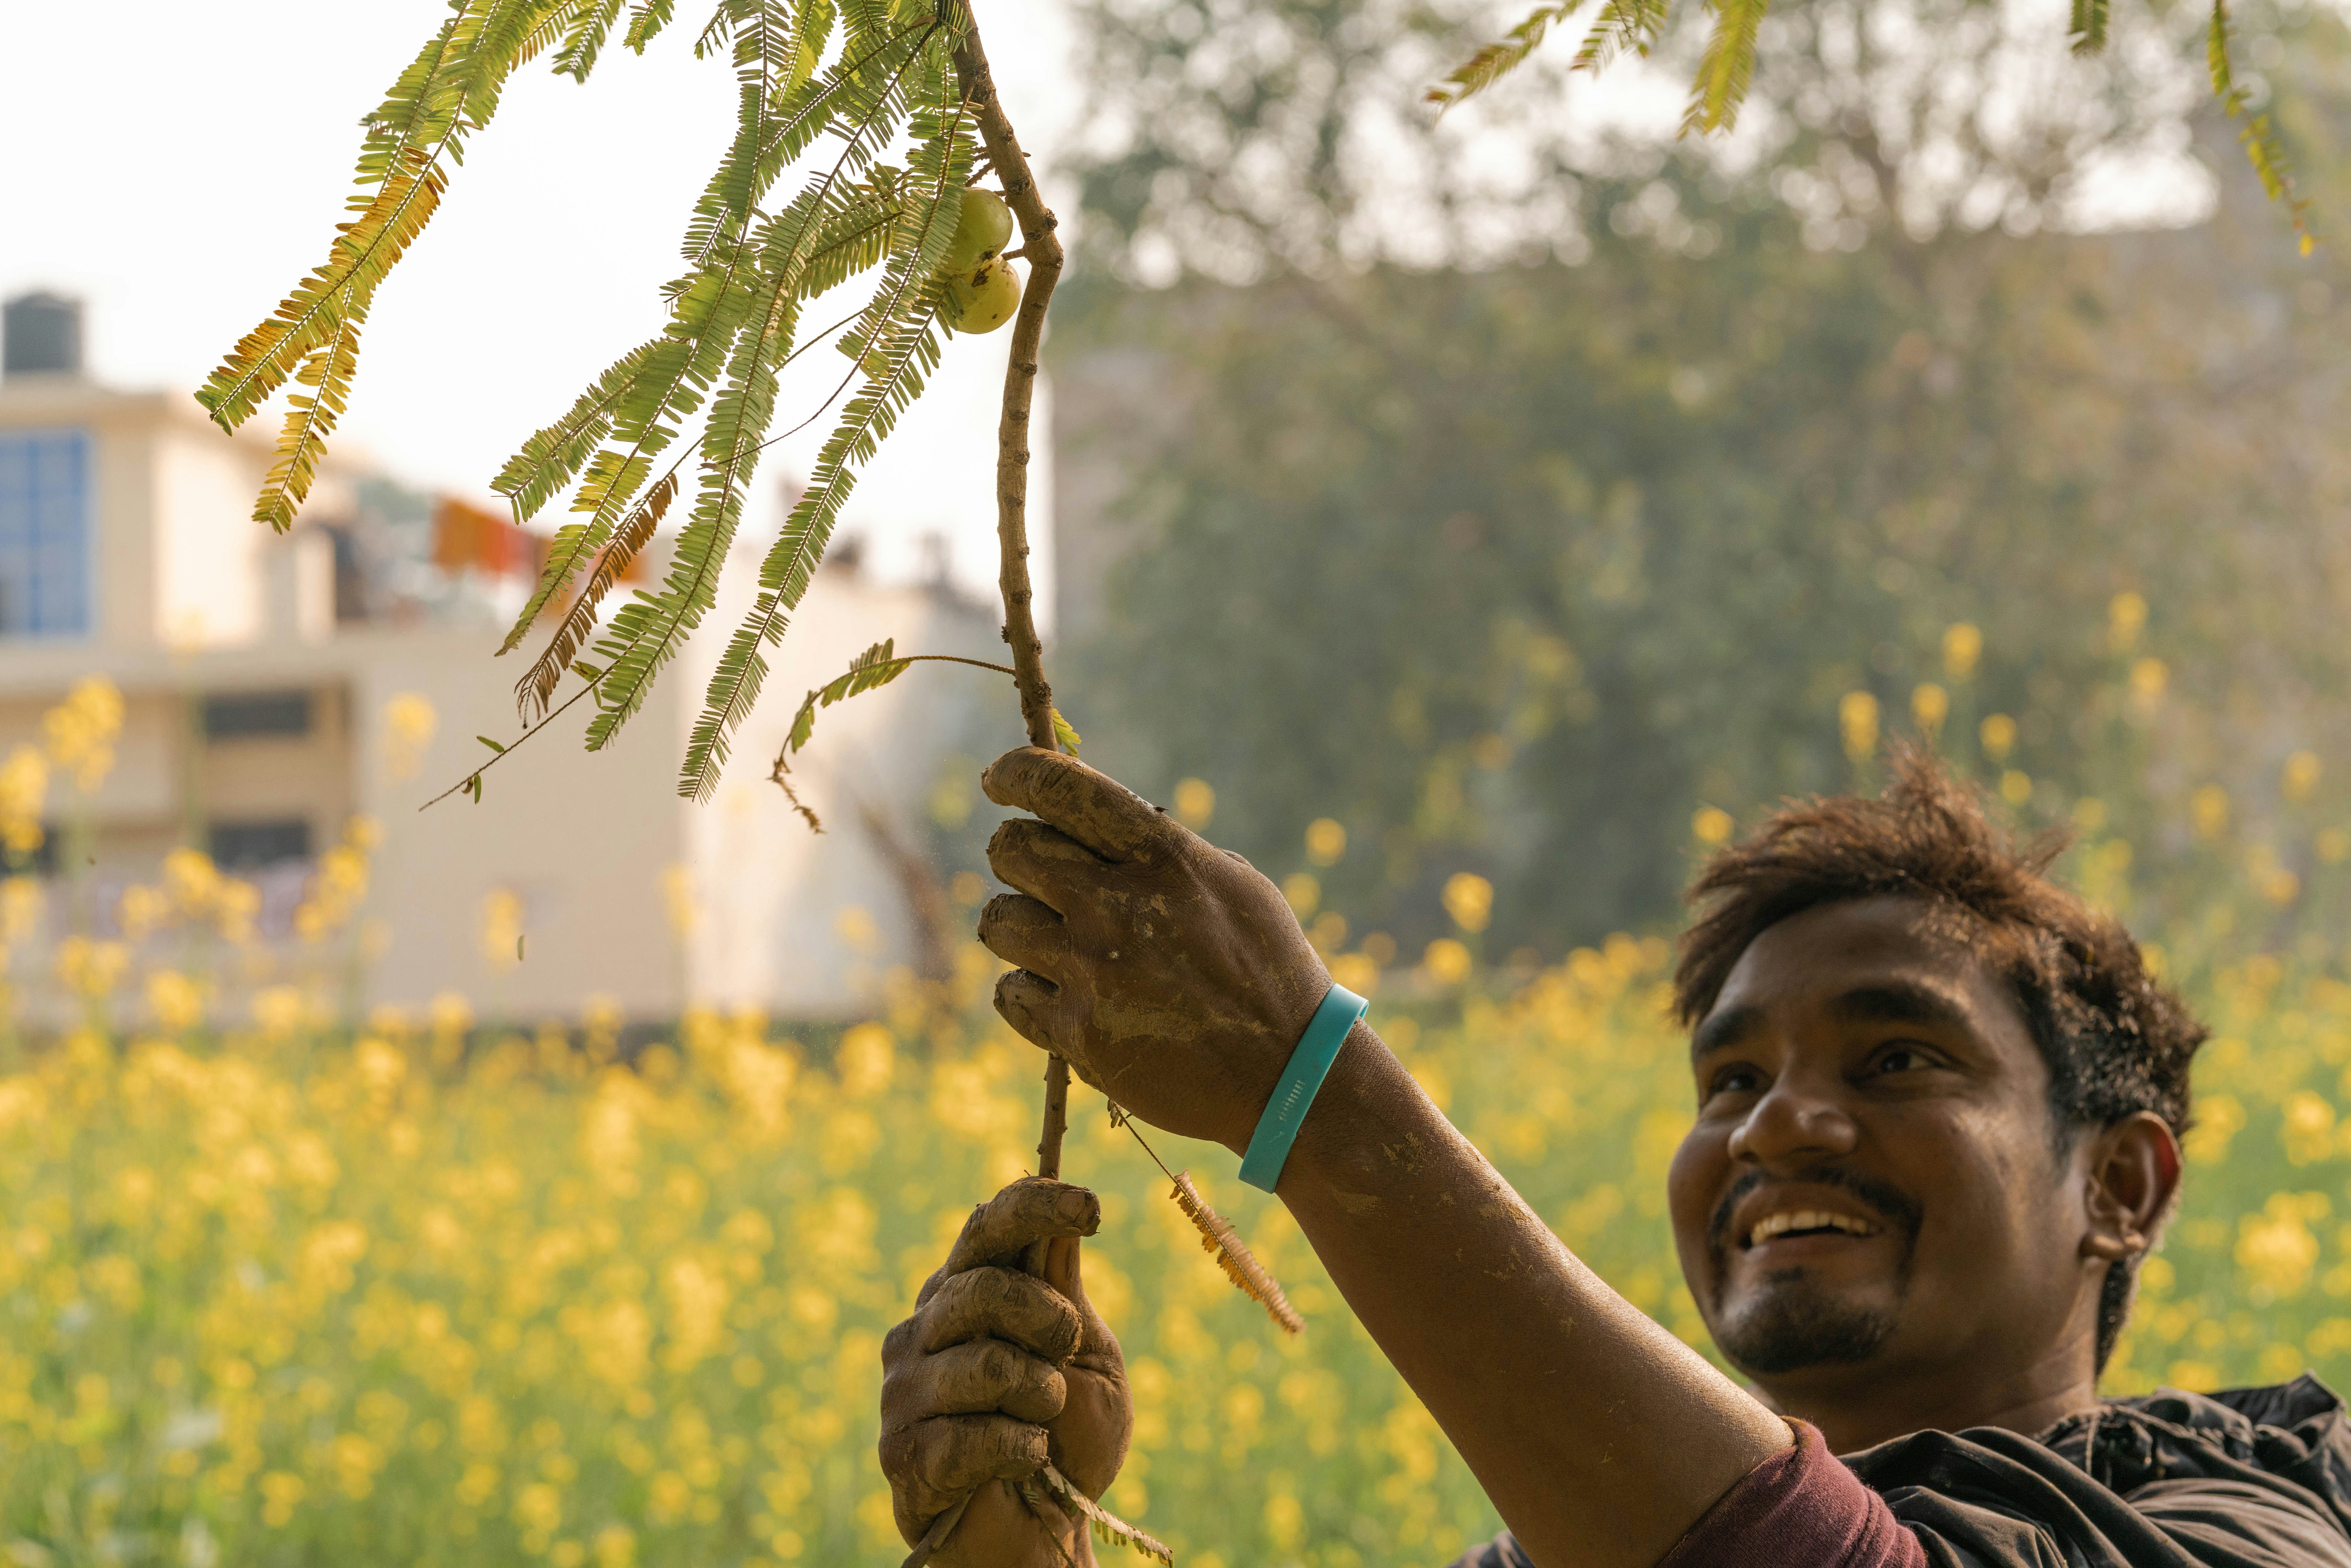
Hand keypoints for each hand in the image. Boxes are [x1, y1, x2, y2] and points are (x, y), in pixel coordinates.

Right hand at [879, 1178, 1131, 1565]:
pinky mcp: (902, 1453)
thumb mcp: (1087, 1358)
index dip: (1036, 1207)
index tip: (1092, 1210)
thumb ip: (1064, 1292)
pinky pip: (973, 1435)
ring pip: (985, 1365)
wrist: (1049, 1534)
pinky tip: (1023, 1462)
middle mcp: (923, 1330)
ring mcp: (904, 1391)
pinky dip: (1021, 1450)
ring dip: (1040, 1397)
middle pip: (982, 1288)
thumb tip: (1057, 1220)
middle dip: (1047, 1320)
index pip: (986, 1226)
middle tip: (1066, 1353)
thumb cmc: (1071, 1442)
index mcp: (965, 1293)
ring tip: (1043, 1421)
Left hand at [976, 747, 1329, 1151]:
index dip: (1016, 773)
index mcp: (1164, 856)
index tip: (1001, 781)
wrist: (1286, 1074)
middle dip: (1017, 854)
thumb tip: (1092, 825)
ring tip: (1058, 943)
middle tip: (1039, 873)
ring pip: (998, 921)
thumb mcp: (1231, 884)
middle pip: (1010, 849)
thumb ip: (1161, 850)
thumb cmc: (1267, 968)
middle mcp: (1117, 906)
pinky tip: (1064, 996)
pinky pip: (1009, 993)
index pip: (1059, 787)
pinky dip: (1027, 992)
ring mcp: (1092, 973)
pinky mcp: (1077, 1036)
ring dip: (1019, 925)